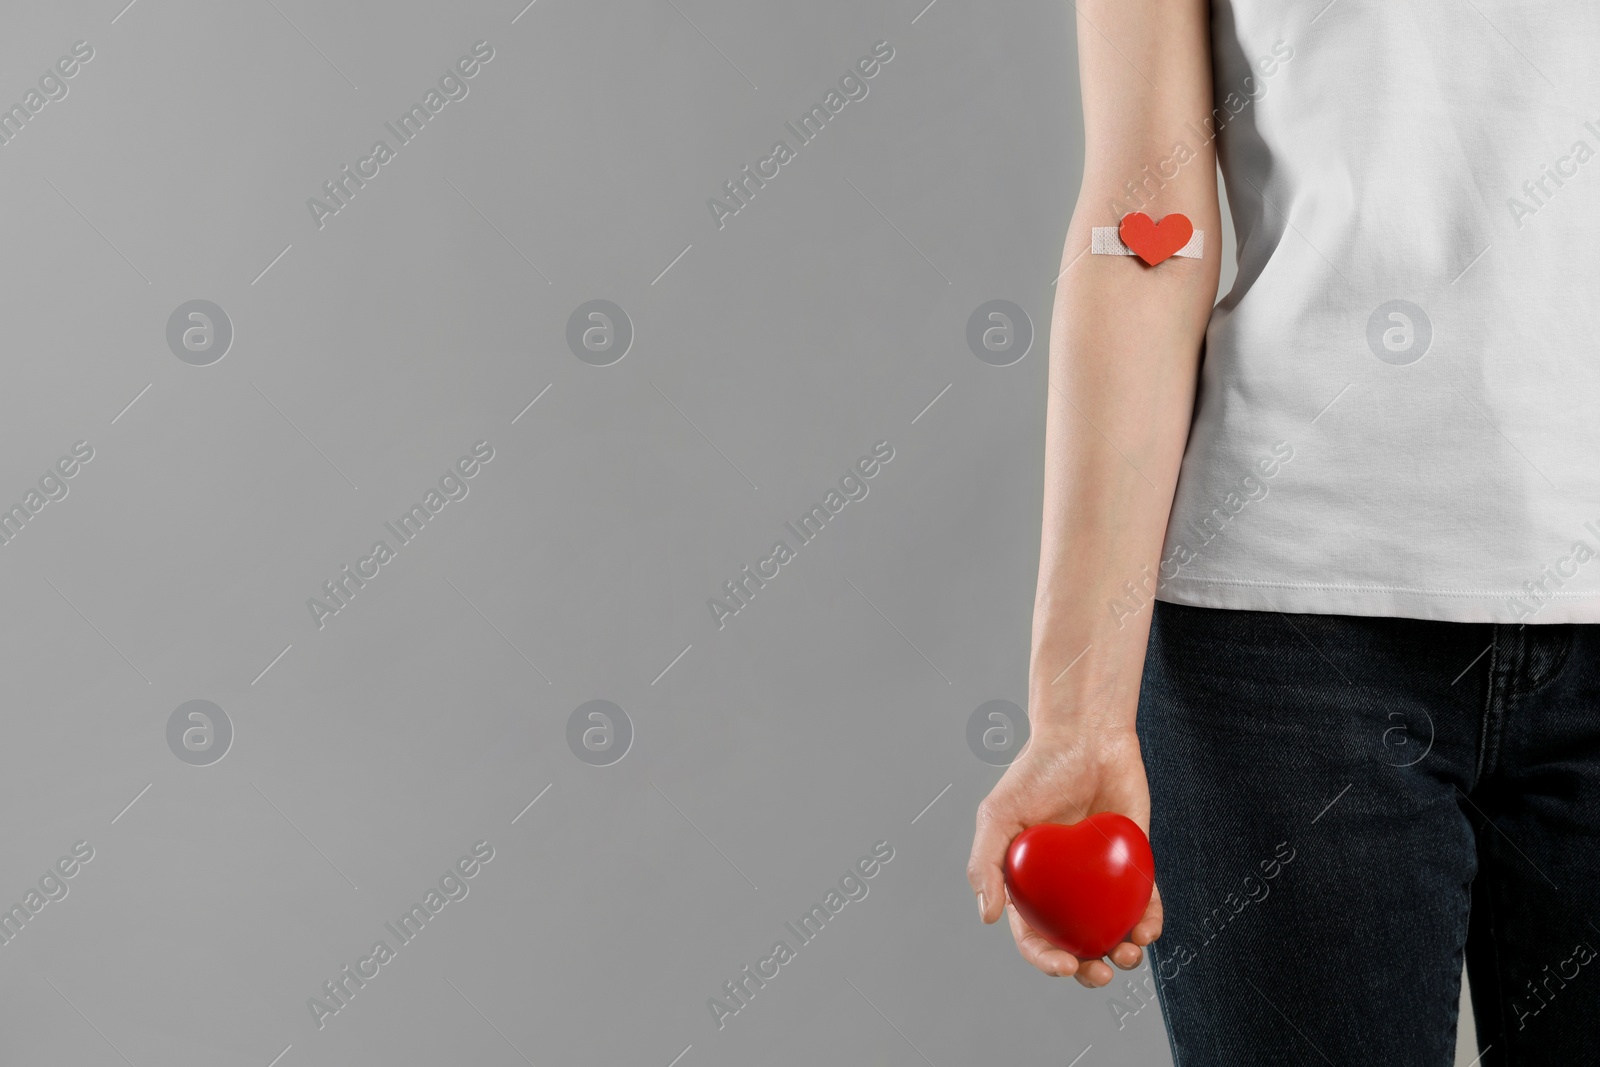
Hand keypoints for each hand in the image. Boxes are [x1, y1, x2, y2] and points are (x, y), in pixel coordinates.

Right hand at [967, 723, 1161, 985]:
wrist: (1086, 737)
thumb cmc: (1036, 772)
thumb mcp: (997, 814)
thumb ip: (984, 863)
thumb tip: (987, 917)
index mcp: (1029, 884)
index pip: (1033, 934)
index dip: (1045, 958)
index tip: (1065, 963)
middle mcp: (1064, 887)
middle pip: (1076, 941)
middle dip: (1089, 968)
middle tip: (1101, 970)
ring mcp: (1100, 878)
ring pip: (1112, 929)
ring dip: (1123, 952)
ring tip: (1130, 951)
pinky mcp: (1133, 863)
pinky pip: (1144, 901)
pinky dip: (1150, 920)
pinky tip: (1150, 927)